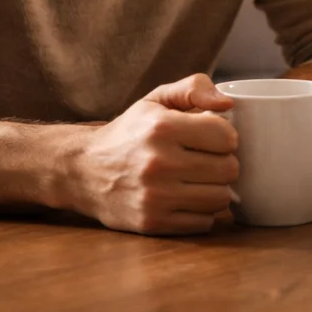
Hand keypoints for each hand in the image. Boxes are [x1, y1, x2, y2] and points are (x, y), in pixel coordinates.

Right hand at [63, 73, 240, 234]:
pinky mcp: (152, 222)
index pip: (227, 137)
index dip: (226, 136)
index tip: (213, 138)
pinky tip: (187, 197)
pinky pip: (204, 222)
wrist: (82, 171)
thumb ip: (194, 88)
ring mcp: (155, 197)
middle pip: (229, 169)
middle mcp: (158, 163)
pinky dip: (202, 212)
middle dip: (225, 162)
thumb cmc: (128, 133)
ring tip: (200, 179)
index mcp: (162, 128)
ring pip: (221, 198)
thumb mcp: (156, 100)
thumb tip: (228, 104)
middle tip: (209, 160)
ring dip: (217, 188)